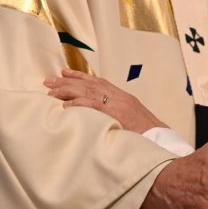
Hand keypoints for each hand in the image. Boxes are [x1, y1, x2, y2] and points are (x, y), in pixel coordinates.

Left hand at [44, 69, 165, 132]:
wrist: (159, 136)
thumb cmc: (146, 131)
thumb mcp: (131, 117)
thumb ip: (116, 112)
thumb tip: (101, 115)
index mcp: (120, 95)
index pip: (96, 80)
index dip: (79, 76)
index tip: (64, 72)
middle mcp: (117, 95)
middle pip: (87, 84)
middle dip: (66, 82)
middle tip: (48, 81)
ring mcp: (115, 102)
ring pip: (86, 91)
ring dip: (66, 91)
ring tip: (50, 92)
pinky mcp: (114, 113)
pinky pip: (92, 105)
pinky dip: (78, 104)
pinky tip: (65, 106)